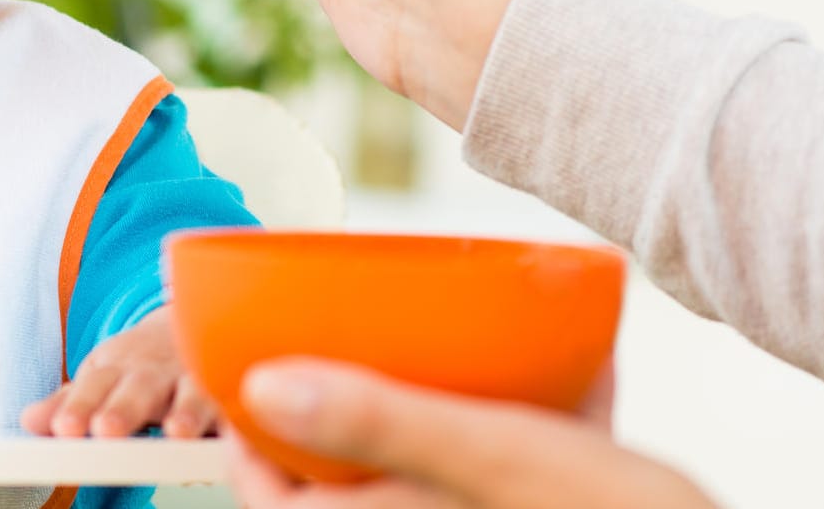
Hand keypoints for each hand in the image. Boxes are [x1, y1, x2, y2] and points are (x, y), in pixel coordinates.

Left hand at [20, 307, 214, 438]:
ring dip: (186, 411)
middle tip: (106, 430)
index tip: (63, 428)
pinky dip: (233, 411)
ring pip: (190, 392)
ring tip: (176, 432)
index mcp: (116, 368)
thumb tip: (29, 422)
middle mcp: (153, 371)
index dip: (80, 407)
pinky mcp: (227, 387)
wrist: (188, 321)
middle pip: (138, 388)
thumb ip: (70, 402)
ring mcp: (191, 377)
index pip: (93, 386)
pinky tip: (230, 430)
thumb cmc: (140, 363)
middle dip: (124, 409)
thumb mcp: (101, 375)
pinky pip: (233, 398)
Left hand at [226, 358, 717, 508]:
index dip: (249, 435)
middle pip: (353, 469)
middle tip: (349, 330)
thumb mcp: (478, 455)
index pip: (275, 497)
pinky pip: (521, 460)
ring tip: (450, 334)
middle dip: (351, 398)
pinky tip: (574, 359)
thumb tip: (257, 385)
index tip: (250, 365)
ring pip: (440, 461)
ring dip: (440, 403)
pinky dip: (535, 412)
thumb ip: (372, 420)